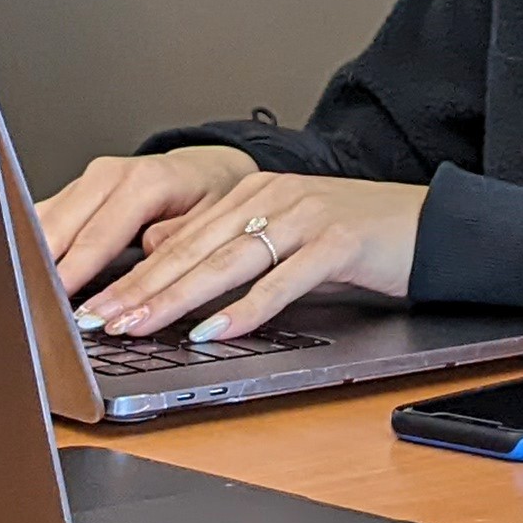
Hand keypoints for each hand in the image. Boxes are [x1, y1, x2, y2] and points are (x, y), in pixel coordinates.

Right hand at [35, 144, 249, 297]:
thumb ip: (180, 236)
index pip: (98, 237)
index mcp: (144, 182)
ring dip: (27, 257)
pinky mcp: (74, 192)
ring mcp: (86, 181)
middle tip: (26, 307)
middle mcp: (108, 176)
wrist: (205, 167)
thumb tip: (148, 249)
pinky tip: (21, 273)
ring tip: (17, 294)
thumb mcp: (212, 218)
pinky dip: (29, 245)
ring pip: (42, 220)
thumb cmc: (209, 195)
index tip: (54, 301)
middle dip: (38, 267)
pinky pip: (42, 218)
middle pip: (59, 228)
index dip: (73, 272)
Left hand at [76, 171, 431, 343]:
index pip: (177, 239)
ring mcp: (306, 216)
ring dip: (178, 299)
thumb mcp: (280, 233)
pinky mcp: (339, 241)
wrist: (430, 224)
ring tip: (141, 327)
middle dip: (140, 290)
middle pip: (193, 250)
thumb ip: (222, 239)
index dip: (131, 276)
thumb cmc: (354, 234)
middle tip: (99, 322)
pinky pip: (282, 280)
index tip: (92, 308)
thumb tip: (157, 251)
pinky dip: (245, 309)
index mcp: (251, 192)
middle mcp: (272, 196)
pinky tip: (214, 331)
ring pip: (228, 262)